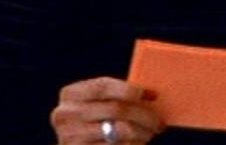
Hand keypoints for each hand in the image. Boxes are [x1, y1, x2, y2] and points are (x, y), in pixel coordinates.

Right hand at [50, 77, 164, 143]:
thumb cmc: (92, 123)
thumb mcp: (95, 106)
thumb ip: (114, 98)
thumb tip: (150, 95)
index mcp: (70, 94)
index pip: (102, 86)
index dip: (129, 89)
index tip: (151, 94)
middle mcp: (65, 114)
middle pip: (115, 109)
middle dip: (143, 115)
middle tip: (159, 121)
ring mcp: (70, 137)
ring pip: (118, 131)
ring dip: (141, 132)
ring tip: (151, 133)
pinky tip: (139, 143)